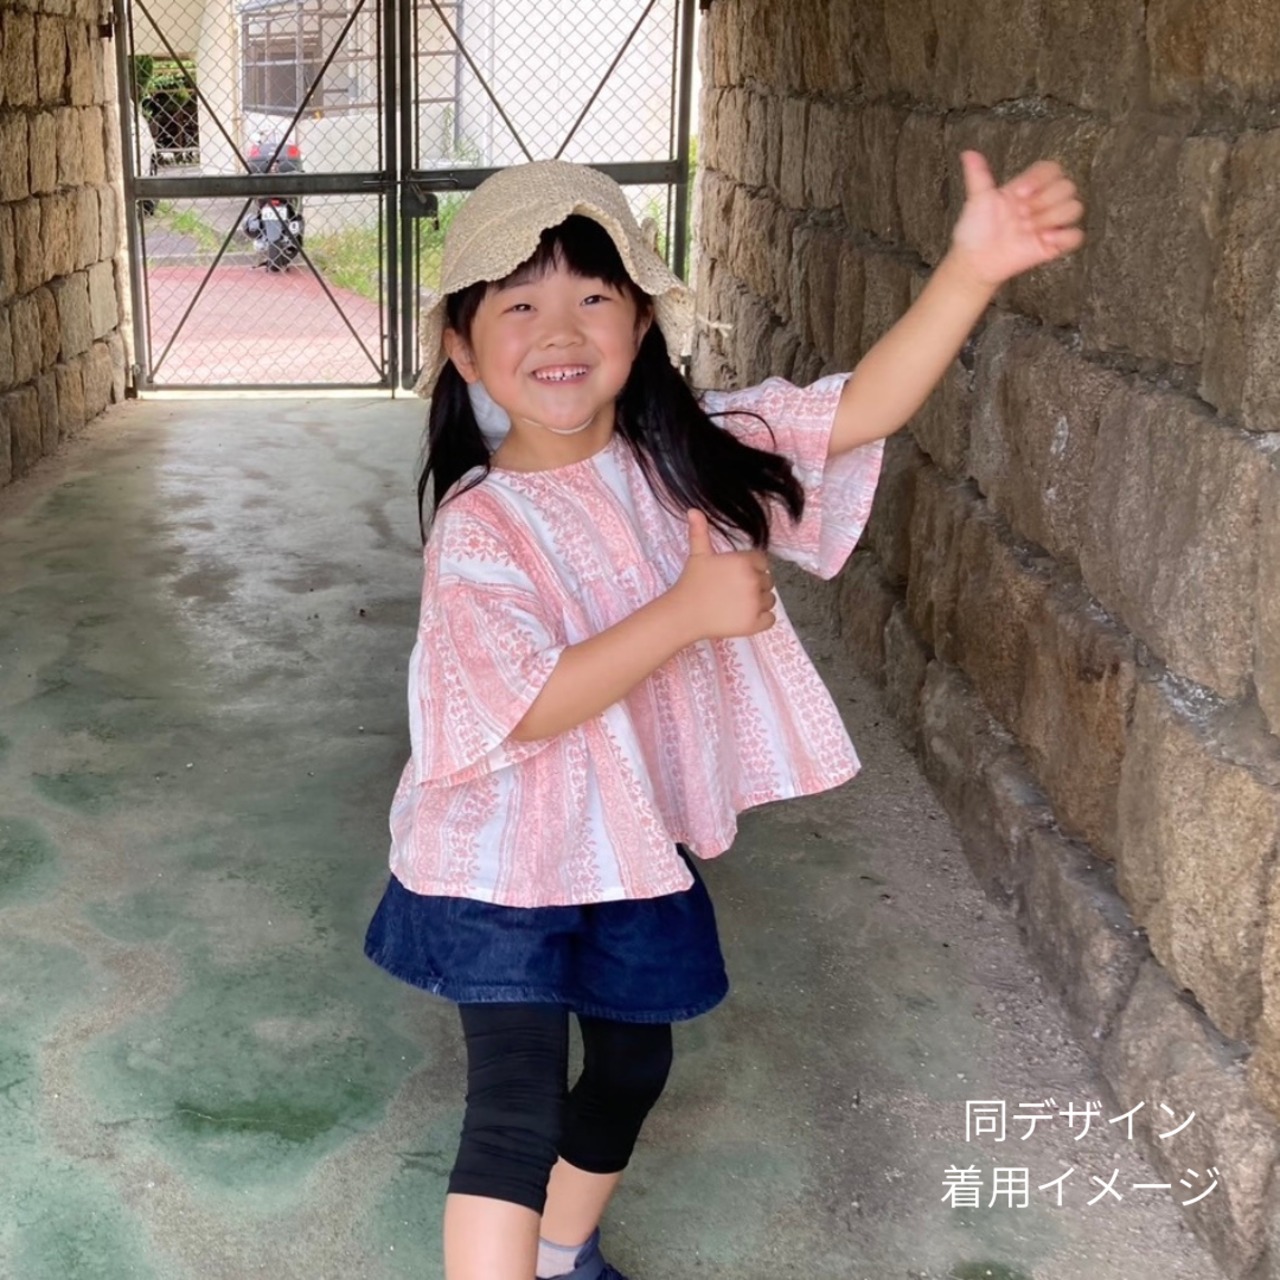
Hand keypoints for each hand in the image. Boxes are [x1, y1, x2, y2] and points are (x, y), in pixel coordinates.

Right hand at [669, 510, 775, 640]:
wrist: (684, 613)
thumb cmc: (691, 583)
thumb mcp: (698, 555)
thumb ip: (700, 531)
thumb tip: (693, 510)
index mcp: (744, 562)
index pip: (762, 562)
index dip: (751, 568)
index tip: (736, 576)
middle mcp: (753, 581)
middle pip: (768, 581)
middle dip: (755, 585)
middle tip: (733, 591)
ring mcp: (755, 603)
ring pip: (770, 600)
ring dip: (759, 602)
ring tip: (738, 603)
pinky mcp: (754, 623)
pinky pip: (771, 619)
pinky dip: (761, 619)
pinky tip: (744, 615)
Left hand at [948, 151, 1084, 288]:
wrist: (975, 260)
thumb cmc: (975, 231)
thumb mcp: (977, 199)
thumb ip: (978, 175)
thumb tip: (969, 153)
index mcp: (1028, 188)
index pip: (1052, 169)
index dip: (1039, 179)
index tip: (1018, 194)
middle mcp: (1041, 203)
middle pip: (1068, 186)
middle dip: (1044, 201)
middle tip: (1021, 215)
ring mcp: (1049, 223)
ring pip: (1075, 208)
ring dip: (1052, 218)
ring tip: (1028, 229)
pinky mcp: (1054, 244)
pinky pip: (1076, 235)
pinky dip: (1064, 236)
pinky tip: (1043, 240)